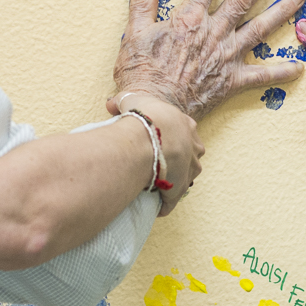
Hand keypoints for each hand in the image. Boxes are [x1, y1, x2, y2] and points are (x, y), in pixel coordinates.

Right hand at [111, 0, 305, 120]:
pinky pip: (262, 76)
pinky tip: (299, 67)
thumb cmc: (140, 75)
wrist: (154, 111)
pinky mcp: (232, 81)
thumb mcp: (135, 32)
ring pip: (260, 28)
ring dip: (282, 9)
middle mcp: (214, 33)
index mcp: (189, 18)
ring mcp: (226, 56)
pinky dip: (281, 72)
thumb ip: (142, 0)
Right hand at [111, 92, 203, 215]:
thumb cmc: (145, 116)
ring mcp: (189, 170)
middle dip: (176, 161)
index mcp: (186, 126)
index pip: (184, 133)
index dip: (171, 138)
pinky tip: (151, 205)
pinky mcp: (179, 190)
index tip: (158, 142)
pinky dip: (162, 205)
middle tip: (156, 164)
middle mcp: (194, 148)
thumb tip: (111, 104)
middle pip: (189, 157)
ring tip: (153, 184)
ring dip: (171, 182)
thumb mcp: (133, 100)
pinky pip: (171, 201)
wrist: (150, 138)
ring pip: (184, 179)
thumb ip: (122, 101)